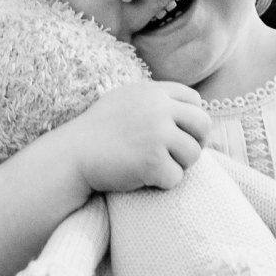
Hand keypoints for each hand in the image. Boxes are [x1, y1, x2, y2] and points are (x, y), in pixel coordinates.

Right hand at [69, 81, 209, 193]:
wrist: (72, 155)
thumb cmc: (99, 132)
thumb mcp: (126, 101)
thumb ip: (156, 100)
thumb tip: (192, 107)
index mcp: (154, 92)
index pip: (194, 100)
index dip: (192, 120)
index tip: (180, 134)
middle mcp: (159, 109)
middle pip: (203, 125)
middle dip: (196, 142)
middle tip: (180, 156)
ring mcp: (157, 135)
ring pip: (193, 154)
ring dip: (179, 165)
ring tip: (156, 167)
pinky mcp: (153, 162)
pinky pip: (176, 177)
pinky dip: (163, 183)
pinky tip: (144, 178)